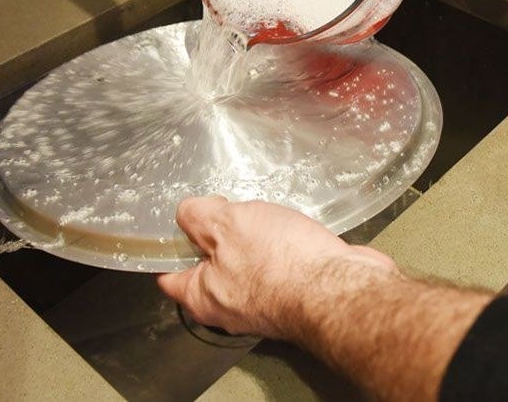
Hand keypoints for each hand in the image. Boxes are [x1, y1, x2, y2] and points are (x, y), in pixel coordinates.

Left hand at [157, 196, 396, 337]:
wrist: (340, 287)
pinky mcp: (296, 288)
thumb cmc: (278, 261)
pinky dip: (279, 239)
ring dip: (251, 233)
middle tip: (222, 204)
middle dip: (215, 233)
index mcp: (204, 296)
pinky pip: (278, 259)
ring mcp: (266, 298)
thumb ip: (199, 216)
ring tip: (258, 208)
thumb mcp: (226, 225)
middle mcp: (232, 305)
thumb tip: (189, 211)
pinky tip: (285, 221)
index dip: (167, 247)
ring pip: (246, 259)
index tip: (172, 223)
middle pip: (210, 265)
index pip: (169, 276)